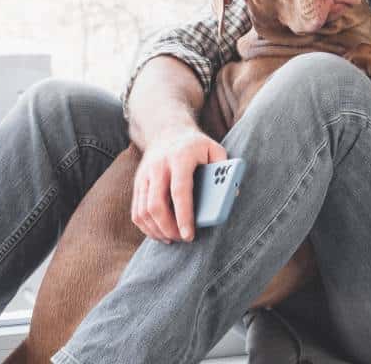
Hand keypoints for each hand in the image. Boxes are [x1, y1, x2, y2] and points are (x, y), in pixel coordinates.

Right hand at [131, 126, 226, 243]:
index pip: (179, 191)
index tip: (189, 235)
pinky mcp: (138, 183)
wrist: (167, 131)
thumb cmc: (196, 146)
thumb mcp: (214, 149)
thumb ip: (224, 169)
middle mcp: (159, 166)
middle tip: (183, 239)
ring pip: (143, 211)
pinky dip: (146, 226)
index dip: (183, 216)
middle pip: (156, 204)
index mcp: (180, 157)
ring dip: (157, 230)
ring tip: (173, 238)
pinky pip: (136, 211)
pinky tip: (159, 232)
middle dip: (168, 228)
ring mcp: (145, 175)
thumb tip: (233, 193)